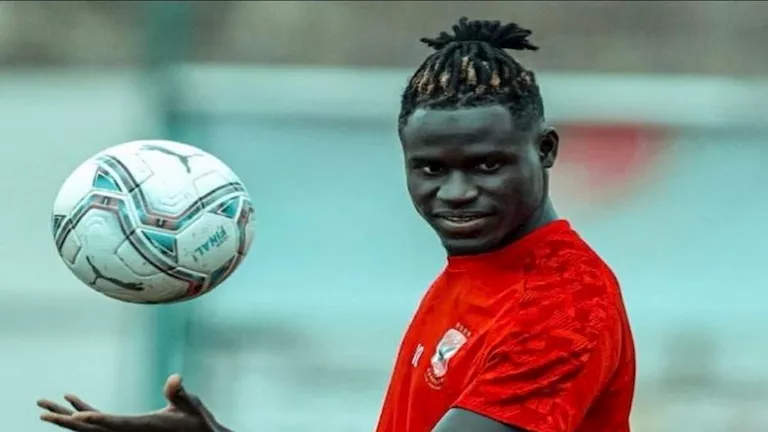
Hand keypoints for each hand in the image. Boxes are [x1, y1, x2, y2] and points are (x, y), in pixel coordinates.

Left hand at [37, 374, 231, 431]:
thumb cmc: (197, 422)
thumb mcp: (192, 406)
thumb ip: (179, 393)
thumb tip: (175, 378)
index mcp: (143, 426)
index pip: (114, 423)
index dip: (95, 419)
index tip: (75, 415)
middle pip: (91, 429)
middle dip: (65, 419)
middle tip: (42, 409)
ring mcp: (125, 431)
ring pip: (90, 427)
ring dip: (67, 416)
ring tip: (46, 406)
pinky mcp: (126, 428)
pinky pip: (99, 423)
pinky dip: (86, 412)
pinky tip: (76, 402)